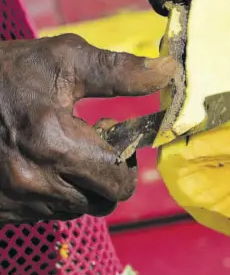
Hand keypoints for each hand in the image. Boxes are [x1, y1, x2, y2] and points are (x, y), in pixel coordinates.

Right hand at [0, 34, 176, 223]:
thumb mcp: (62, 60)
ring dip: (80, 185)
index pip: (119, 180)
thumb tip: (168, 71)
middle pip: (103, 201)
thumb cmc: (4, 74)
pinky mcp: (2, 211)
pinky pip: (46, 214)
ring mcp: (15, 201)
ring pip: (76, 209)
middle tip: (89, 144)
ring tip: (61, 153)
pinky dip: (53, 194)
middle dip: (107, 175)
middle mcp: (36, 181)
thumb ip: (119, 71)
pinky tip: (38, 166)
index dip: (125, 161)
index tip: (111, 135)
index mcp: (57, 144)